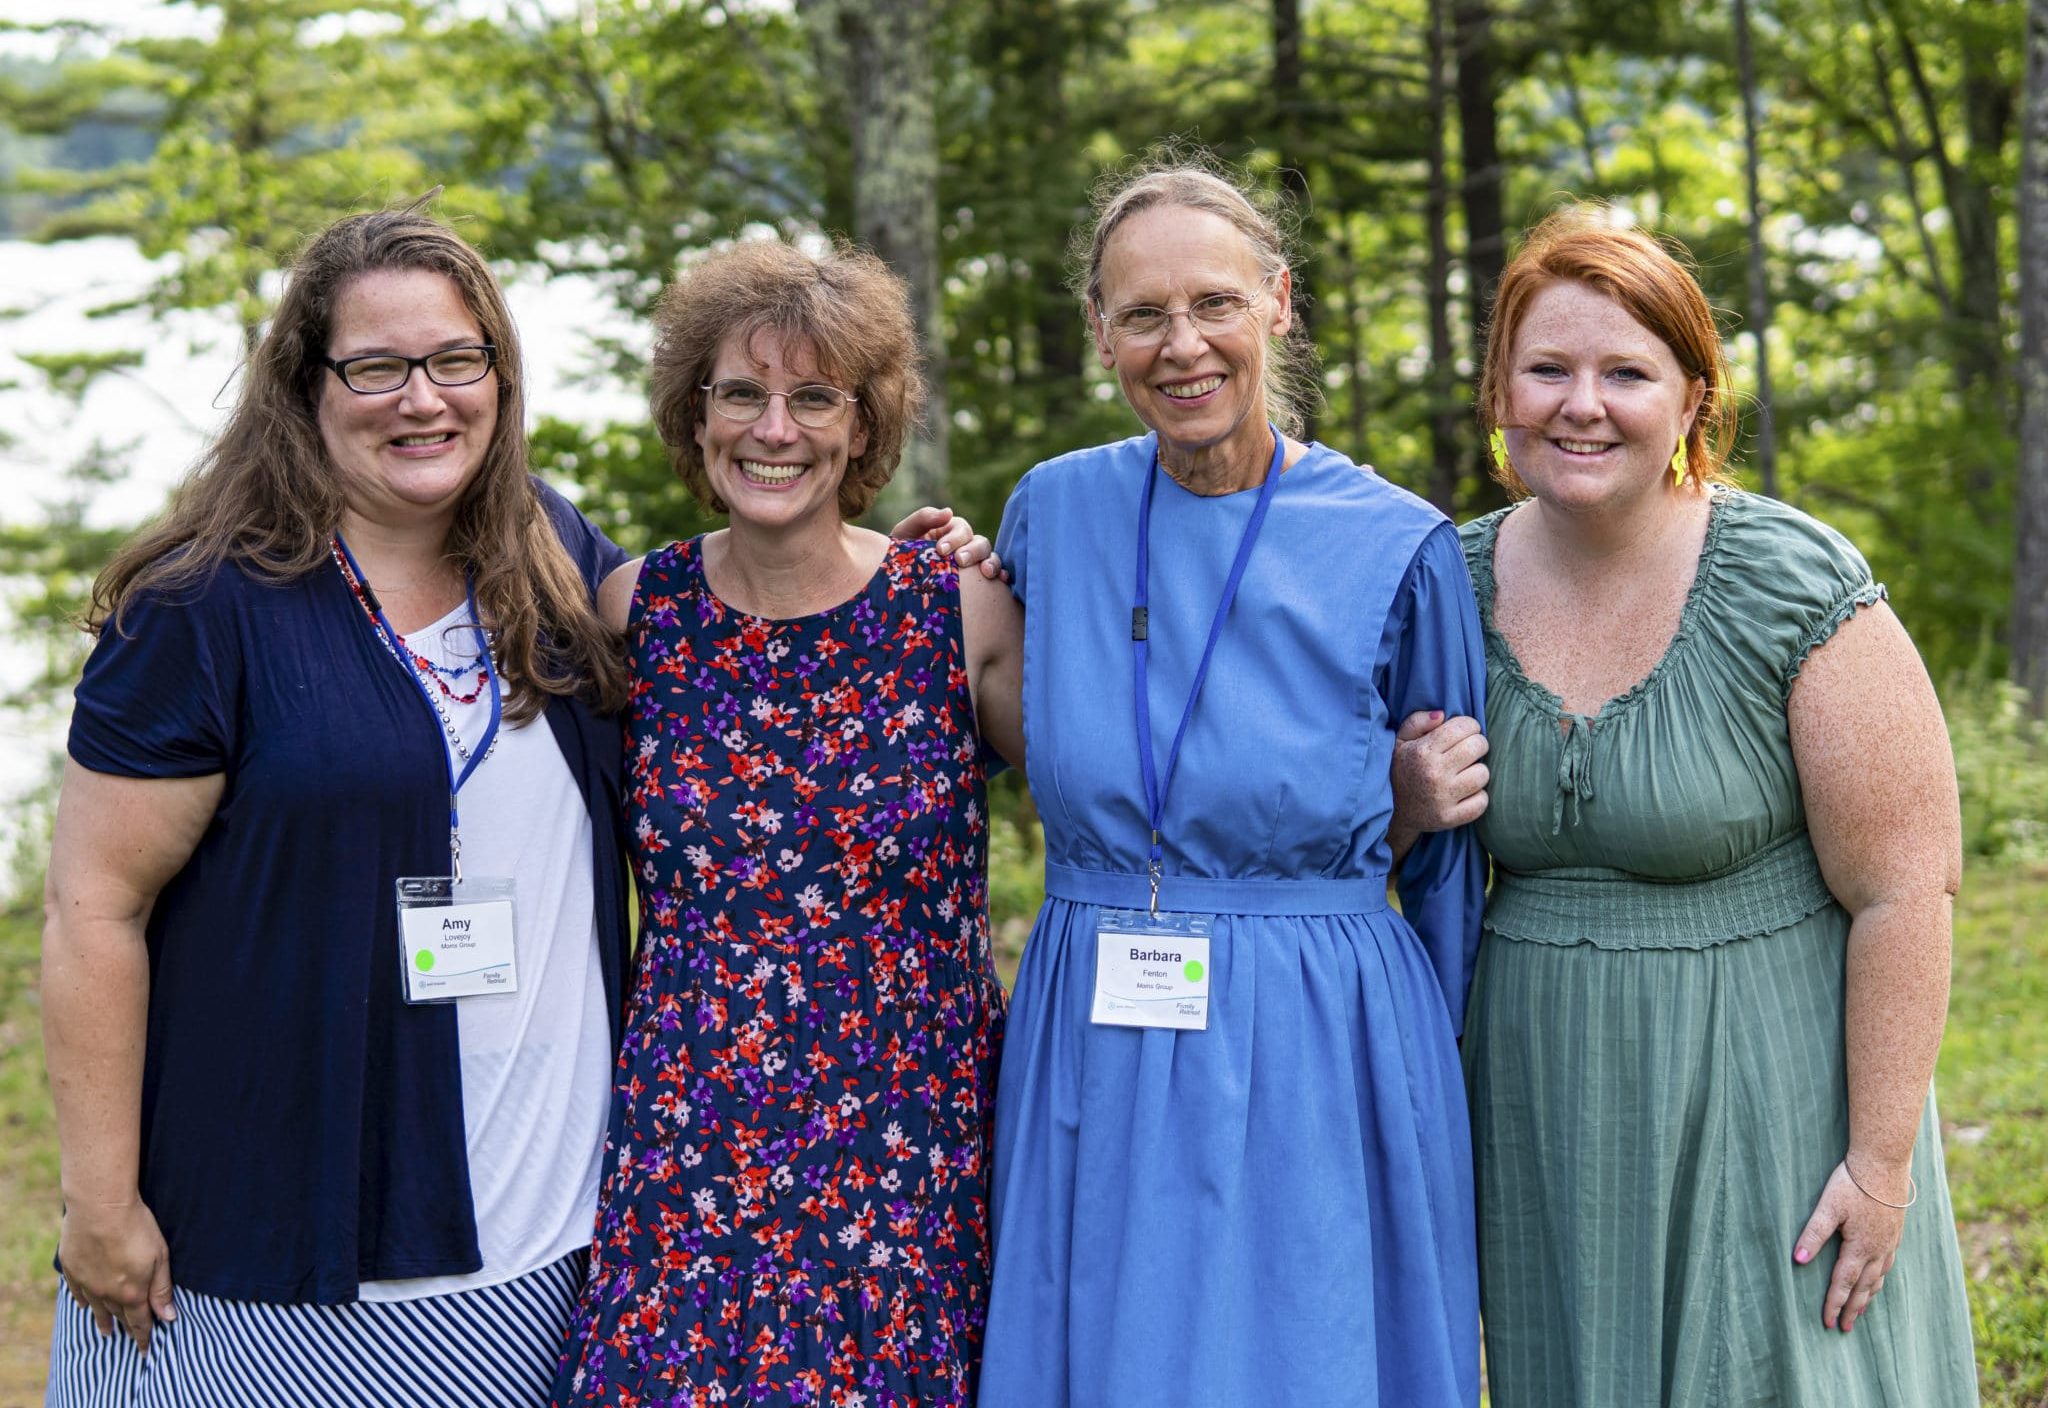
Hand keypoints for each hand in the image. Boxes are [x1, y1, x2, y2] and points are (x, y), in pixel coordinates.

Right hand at [59, 1200, 174, 1352]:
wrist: (100, 1208)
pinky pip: (77, 1292)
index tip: (146, 1351)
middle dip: (126, 1329)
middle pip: (118, 1315)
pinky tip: (85, 1306)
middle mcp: (106, 1293)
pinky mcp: (72, 1268)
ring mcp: (86, 1282)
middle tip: (129, 1340)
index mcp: (131, 1293)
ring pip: (97, 1308)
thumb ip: (161, 1290)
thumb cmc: (137, 1229)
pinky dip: (83, 1301)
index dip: (144, 1337)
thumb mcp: (160, 1258)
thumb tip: (168, 1317)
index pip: (140, 1322)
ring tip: (106, 1332)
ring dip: (103, 1320)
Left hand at [888, 506, 1007, 579]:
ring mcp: (973, 564)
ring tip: (987, 573)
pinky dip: (1001, 575)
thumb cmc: (898, 554)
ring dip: (991, 562)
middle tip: (959, 561)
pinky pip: (995, 576)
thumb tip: (948, 511)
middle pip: (980, 543)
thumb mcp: (905, 533)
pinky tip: (1001, 580)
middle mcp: (966, 545)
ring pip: (990, 557)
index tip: (940, 550)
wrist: (895, 583)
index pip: (961, 530)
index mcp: (950, 531)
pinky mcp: (978, 582)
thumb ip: (923, 518)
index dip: (954, 538)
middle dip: (972, 551)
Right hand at [1391, 711, 1489, 833]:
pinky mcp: (1450, 818)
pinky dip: (1478, 797)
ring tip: (1464, 773)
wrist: (1391, 811)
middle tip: (1467, 751)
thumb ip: (1418, 721)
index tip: (1463, 733)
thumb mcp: (1400, 741)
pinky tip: (1465, 792)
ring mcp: (1443, 798)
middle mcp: (1434, 773)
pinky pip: (1482, 802)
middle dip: (1476, 745)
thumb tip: (1442, 714)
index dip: (1469, 726)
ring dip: (1477, 771)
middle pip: (1478, 746)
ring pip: (1483, 774)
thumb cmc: (1400, 769)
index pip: (1464, 726)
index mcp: (1423, 751)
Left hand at [1792, 1159, 1907, 1332]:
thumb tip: (1798, 1259)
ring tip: (1861, 1311)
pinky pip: (1888, 1264)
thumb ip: (1813, 1233)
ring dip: (1868, 1296)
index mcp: (1859, 1247)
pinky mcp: (1895, 1232)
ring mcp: (1889, 1242)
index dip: (1834, 1303)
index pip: (1843, 1283)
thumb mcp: (1828, 1207)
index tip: (1828, 1322)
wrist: (1884, 1163)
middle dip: (1852, 1308)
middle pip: (1863, 1287)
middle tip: (1844, 1328)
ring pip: (1878, 1278)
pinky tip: (1878, 1278)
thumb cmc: (1853, 1183)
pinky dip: (1880, 1278)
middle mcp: (1877, 1250)